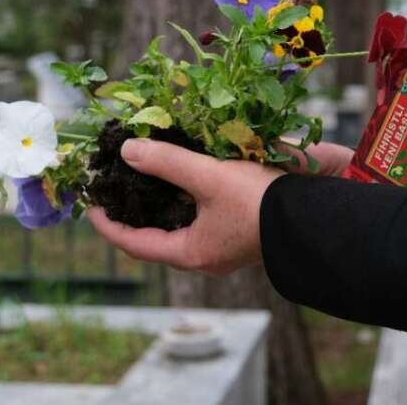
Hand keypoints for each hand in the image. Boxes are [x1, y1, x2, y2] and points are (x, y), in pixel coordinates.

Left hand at [86, 138, 354, 274]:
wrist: (316, 214)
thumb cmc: (259, 201)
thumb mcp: (209, 176)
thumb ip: (168, 162)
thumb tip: (128, 151)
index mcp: (191, 252)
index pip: (135, 244)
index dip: (108, 225)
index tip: (90, 206)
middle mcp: (206, 256)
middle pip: (157, 240)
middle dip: (135, 216)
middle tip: (117, 191)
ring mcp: (226, 247)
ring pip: (182, 230)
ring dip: (163, 208)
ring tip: (147, 182)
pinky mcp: (243, 232)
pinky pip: (204, 220)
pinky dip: (188, 202)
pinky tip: (188, 180)